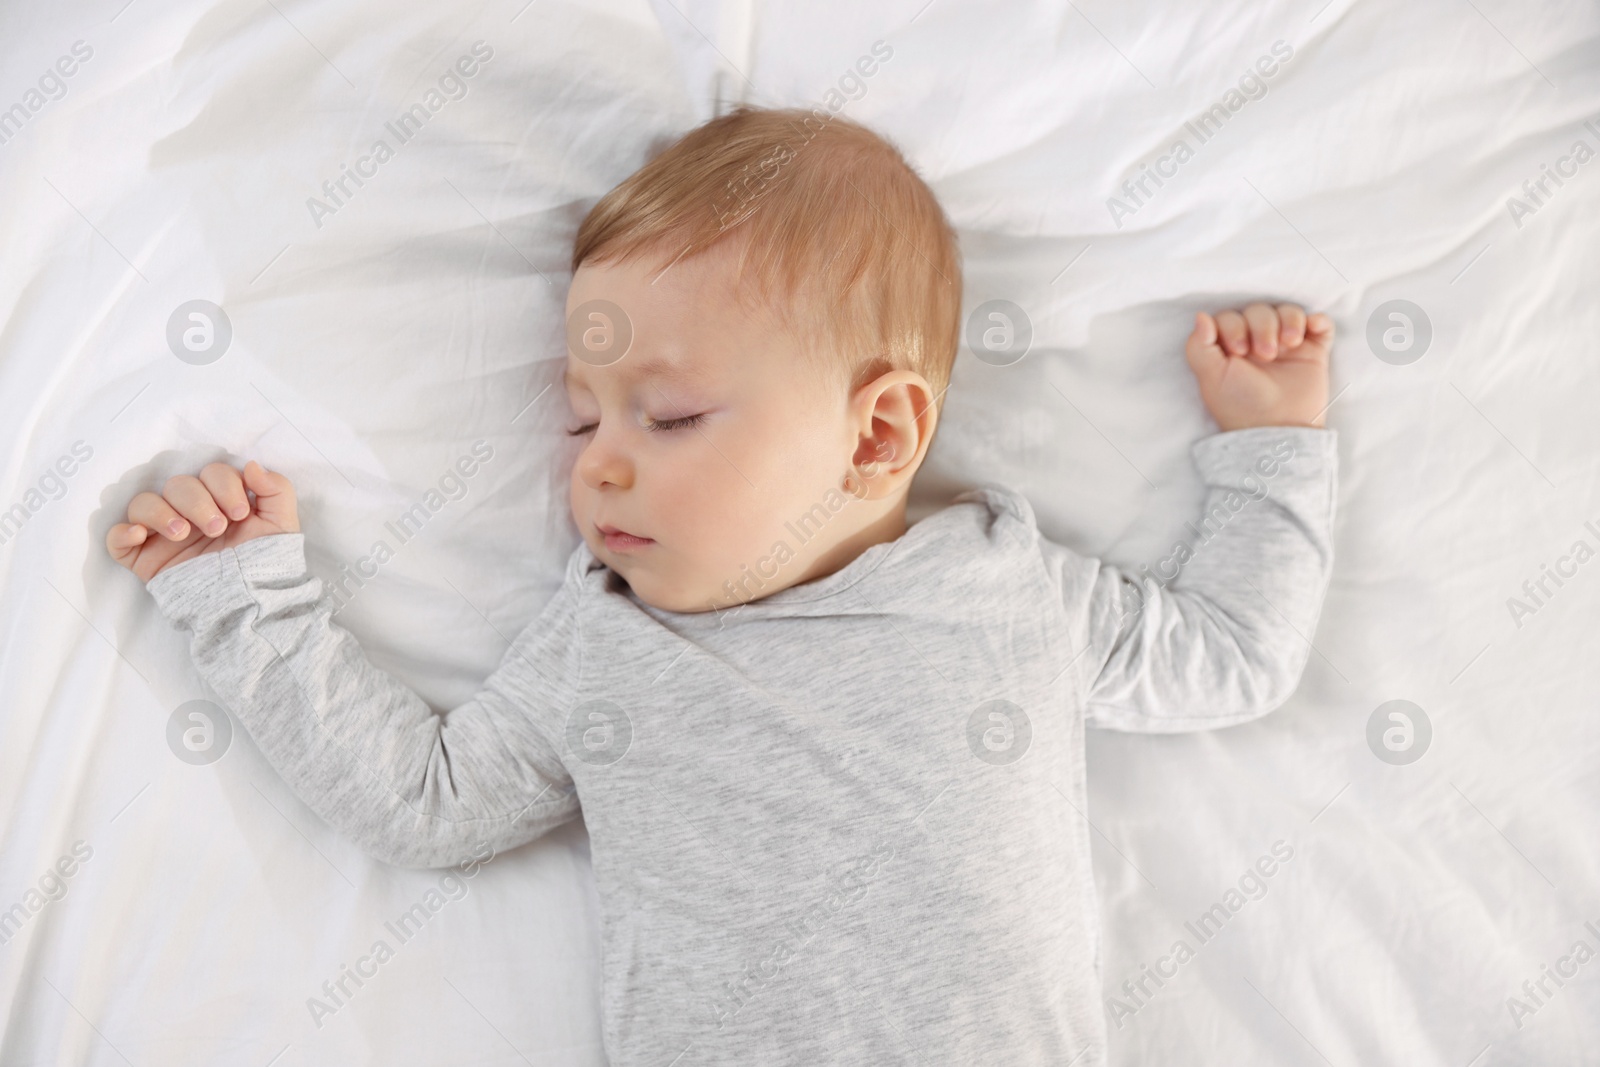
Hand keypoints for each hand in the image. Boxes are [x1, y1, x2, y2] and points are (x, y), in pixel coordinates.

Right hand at [107, 461, 298, 582]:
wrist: (250, 605)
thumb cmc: (265, 563)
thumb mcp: (281, 524)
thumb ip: (277, 489)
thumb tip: (252, 465)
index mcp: (220, 500)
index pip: (211, 472)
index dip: (224, 484)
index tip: (240, 513)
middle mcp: (189, 513)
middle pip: (178, 484)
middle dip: (198, 502)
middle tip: (217, 528)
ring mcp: (164, 535)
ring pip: (144, 502)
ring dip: (161, 512)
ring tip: (183, 534)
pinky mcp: (144, 558)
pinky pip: (116, 537)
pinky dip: (121, 532)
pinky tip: (139, 536)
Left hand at [1185, 302, 1332, 430]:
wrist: (1278, 428)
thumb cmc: (1240, 405)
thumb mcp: (1211, 377)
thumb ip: (1199, 346)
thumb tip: (1200, 315)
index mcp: (1231, 347)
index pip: (1230, 317)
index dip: (1234, 326)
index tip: (1238, 351)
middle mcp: (1257, 342)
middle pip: (1259, 310)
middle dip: (1262, 327)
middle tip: (1266, 355)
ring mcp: (1287, 346)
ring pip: (1288, 311)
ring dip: (1289, 320)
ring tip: (1289, 344)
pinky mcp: (1313, 351)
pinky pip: (1320, 324)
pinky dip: (1318, 320)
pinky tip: (1310, 329)